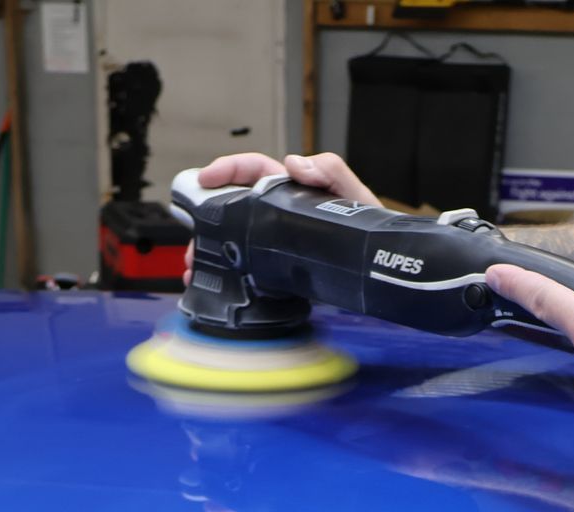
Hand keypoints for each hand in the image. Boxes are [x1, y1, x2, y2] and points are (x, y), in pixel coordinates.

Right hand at [184, 152, 379, 281]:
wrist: (381, 270)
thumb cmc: (370, 228)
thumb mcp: (355, 196)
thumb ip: (330, 173)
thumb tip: (294, 163)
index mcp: (293, 188)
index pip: (252, 170)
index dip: (227, 169)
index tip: (204, 179)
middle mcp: (280, 211)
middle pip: (233, 207)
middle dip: (207, 220)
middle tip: (193, 241)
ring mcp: (278, 239)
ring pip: (235, 238)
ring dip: (210, 250)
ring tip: (195, 268)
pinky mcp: (281, 266)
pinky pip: (248, 265)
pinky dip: (228, 274)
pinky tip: (215, 286)